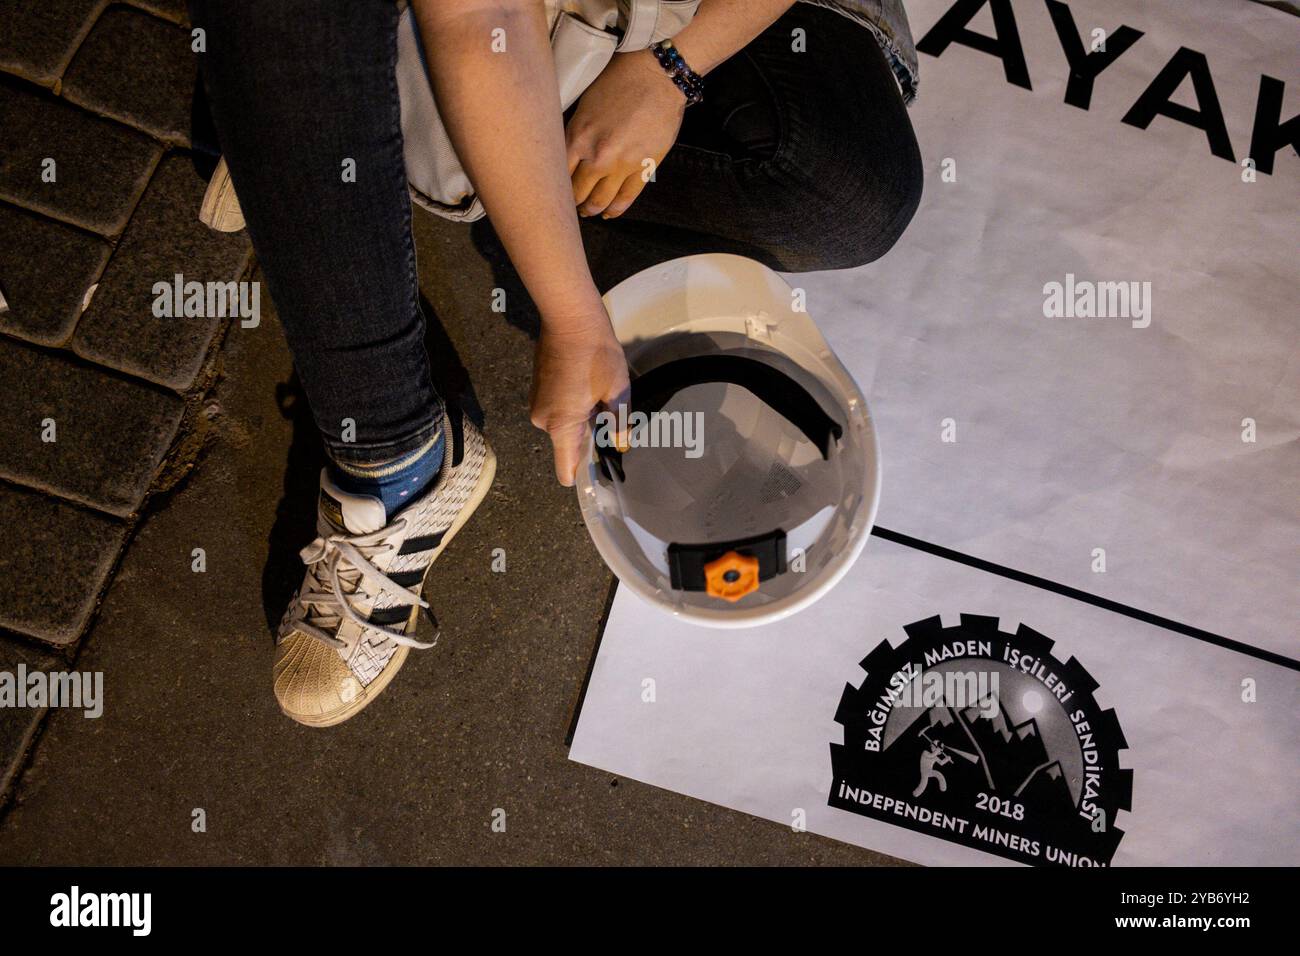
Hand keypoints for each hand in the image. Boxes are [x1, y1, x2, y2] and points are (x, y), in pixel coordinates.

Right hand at [529, 309, 629, 485]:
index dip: (585, 475)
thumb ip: (620, 424)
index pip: (566, 471)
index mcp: (561, 426)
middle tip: (611, 413)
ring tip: (601, 395)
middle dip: (590, 436)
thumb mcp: (617, 390)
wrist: (569, 316)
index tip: (604, 469)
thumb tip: (622, 445)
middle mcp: (543, 420)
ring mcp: (537, 403)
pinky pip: (558, 410)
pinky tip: (588, 385)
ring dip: (584, 418)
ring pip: (565, 426)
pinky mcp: (538, 389)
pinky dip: (574, 405)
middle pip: (569, 445)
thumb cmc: (596, 353)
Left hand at [566, 48, 685, 218]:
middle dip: (572, 201)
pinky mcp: (644, 168)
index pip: (558, 173)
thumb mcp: (585, 103)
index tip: (554, 191)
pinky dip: (616, 209)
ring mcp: (622, 165)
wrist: (657, 76)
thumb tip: (569, 154)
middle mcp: (597, 156)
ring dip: (592, 209)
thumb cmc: (620, 81)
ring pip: (600, 200)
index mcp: (578, 137)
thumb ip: (576, 131)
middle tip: (570, 204)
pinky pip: (626, 197)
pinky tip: (609, 213)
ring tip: (588, 211)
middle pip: (577, 192)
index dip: (555, 186)